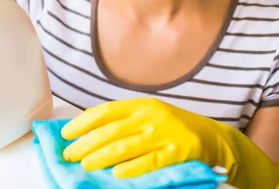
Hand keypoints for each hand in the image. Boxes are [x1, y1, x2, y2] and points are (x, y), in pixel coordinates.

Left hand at [61, 97, 278, 187]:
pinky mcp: (177, 153)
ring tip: (85, 164)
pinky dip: (132, 168)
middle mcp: (150, 117)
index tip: (66, 133)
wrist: (211, 136)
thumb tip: (87, 134)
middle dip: (86, 143)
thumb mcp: (148, 115)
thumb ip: (123, 122)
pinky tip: (116, 174)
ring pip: (125, 146)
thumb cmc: (171, 127)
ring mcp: (163, 134)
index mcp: (139, 105)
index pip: (104, 112)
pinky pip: (149, 162)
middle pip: (111, 130)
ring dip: (101, 156)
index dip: (83, 123)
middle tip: (69, 154)